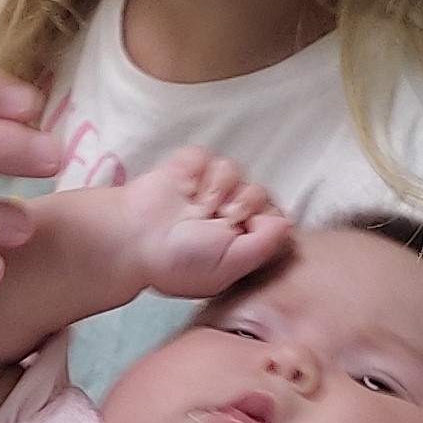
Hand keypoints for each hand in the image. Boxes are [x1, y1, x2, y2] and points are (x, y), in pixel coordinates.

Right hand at [117, 147, 291, 302]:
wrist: (135, 239)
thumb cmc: (177, 261)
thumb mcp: (229, 266)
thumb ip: (265, 246)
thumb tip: (287, 223)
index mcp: (241, 238)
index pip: (275, 215)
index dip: (262, 219)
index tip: (240, 231)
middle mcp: (229, 211)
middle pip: (259, 191)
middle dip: (238, 206)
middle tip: (213, 222)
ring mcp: (210, 186)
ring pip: (235, 170)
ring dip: (214, 190)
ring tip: (194, 208)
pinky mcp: (190, 166)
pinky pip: (208, 156)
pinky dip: (195, 172)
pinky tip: (182, 190)